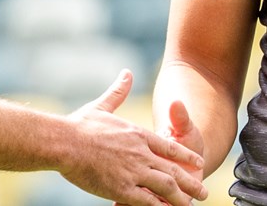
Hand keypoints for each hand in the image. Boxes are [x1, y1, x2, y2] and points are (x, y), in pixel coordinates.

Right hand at [61, 70, 209, 205]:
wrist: (63, 141)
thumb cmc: (79, 125)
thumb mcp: (103, 106)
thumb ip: (118, 92)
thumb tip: (126, 73)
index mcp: (138, 134)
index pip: (170, 147)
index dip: (186, 156)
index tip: (199, 163)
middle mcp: (141, 153)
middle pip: (174, 170)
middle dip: (190, 182)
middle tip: (203, 191)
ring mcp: (133, 171)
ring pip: (165, 187)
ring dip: (180, 198)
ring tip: (190, 205)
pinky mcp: (121, 188)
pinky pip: (146, 201)